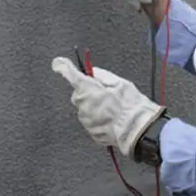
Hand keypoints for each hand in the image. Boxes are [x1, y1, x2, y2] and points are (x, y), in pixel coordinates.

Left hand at [50, 57, 165, 158]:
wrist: (137, 129)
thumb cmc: (130, 106)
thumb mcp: (120, 83)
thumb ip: (102, 76)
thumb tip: (92, 72)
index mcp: (88, 89)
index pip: (70, 75)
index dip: (64, 68)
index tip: (58, 64)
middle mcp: (83, 105)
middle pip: (78, 94)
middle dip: (87, 92)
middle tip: (104, 93)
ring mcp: (86, 120)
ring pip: (85, 109)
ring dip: (93, 106)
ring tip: (111, 109)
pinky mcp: (91, 132)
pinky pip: (91, 121)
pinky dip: (98, 119)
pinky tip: (111, 118)